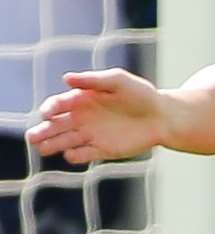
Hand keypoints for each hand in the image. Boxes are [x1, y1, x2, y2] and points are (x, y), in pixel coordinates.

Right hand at [25, 69, 165, 163]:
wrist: (163, 116)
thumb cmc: (142, 94)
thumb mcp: (119, 81)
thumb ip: (93, 80)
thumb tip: (66, 78)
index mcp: (82, 99)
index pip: (58, 105)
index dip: (49, 109)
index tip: (47, 113)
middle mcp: (82, 117)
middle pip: (55, 126)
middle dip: (42, 131)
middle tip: (33, 137)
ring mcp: (91, 135)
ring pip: (64, 141)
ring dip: (52, 145)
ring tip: (43, 147)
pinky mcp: (102, 150)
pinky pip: (83, 155)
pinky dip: (75, 155)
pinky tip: (72, 153)